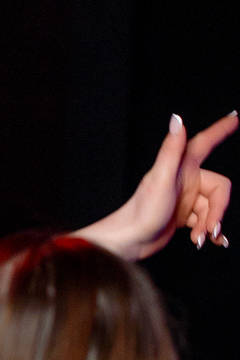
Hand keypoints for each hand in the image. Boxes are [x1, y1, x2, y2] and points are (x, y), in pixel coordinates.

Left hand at [86, 112, 235, 261]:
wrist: (130, 241)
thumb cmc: (142, 211)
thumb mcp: (161, 178)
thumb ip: (171, 150)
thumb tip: (177, 119)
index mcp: (182, 167)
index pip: (205, 142)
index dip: (220, 130)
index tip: (236, 118)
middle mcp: (186, 179)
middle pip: (219, 189)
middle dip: (217, 212)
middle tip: (209, 229)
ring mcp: (186, 198)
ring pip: (213, 208)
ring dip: (209, 225)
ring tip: (198, 239)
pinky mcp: (184, 215)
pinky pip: (205, 220)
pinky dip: (208, 231)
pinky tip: (209, 241)